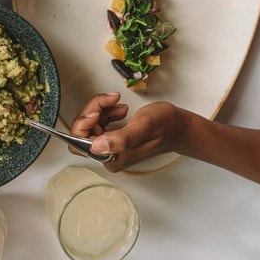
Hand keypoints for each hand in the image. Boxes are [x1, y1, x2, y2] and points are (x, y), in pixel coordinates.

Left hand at [70, 92, 189, 171]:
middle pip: (83, 132)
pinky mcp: (112, 140)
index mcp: (113, 158)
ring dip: (101, 110)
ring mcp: (109, 149)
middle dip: (94, 112)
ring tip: (117, 102)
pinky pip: (98, 123)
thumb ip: (122, 138)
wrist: (179, 126)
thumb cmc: (165, 125)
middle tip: (110, 100)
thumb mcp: (144, 126)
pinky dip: (105, 112)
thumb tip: (97, 147)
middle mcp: (108, 157)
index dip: (84, 124)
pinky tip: (120, 109)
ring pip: (90, 125)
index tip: (98, 110)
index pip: (80, 144)